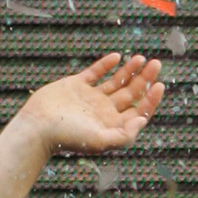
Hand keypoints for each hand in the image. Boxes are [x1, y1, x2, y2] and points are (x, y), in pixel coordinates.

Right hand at [18, 52, 165, 158]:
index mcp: (112, 125)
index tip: (160, 84)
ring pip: (116, 82)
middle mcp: (104, 112)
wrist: (37, 127)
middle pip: (131, 94)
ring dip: (129, 70)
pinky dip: (106, 64)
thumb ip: (123, 135)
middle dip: (145, 79)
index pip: (139, 112)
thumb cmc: (67, 138)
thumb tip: (143, 120)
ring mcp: (90, 98)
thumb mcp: (99, 140)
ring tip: (141, 58)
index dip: (151, 99)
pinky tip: (116, 57)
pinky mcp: (76, 86)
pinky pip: (95, 73)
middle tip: (156, 63)